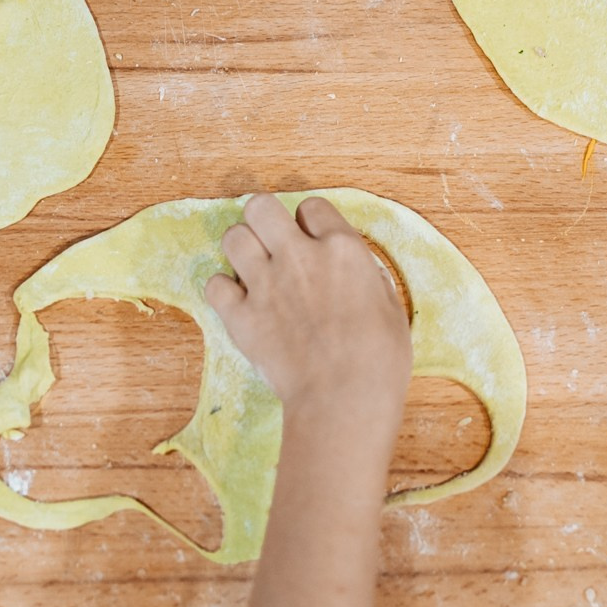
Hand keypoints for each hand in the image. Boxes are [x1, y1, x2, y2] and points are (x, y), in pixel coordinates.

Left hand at [206, 194, 412, 447]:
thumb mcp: (391, 307)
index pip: (312, 207)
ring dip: (242, 249)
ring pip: (233, 236)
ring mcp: (265, 285)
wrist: (344, 401)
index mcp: (342, 249)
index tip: (313, 242)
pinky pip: (214, 285)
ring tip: (254, 270)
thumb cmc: (379, 361)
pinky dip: (224, 292)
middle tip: (273, 243)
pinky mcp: (241, 317)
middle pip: (261, 206)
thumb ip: (368, 278)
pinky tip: (239, 303)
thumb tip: (358, 271)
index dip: (311, 223)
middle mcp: (299, 257)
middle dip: (265, 220)